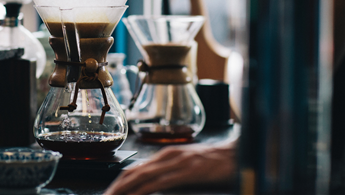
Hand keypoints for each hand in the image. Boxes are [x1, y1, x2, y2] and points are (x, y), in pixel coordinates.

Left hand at [104, 139, 236, 194]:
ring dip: (124, 190)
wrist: (237, 153)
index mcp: (164, 155)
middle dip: (115, 187)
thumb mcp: (186, 166)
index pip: (134, 169)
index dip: (118, 182)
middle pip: (132, 172)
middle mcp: (166, 156)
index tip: (108, 193)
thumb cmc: (214, 163)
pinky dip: (143, 190)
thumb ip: (169, 173)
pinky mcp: (186, 171)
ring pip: (141, 177)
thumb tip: (152, 185)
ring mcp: (175, 162)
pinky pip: (159, 182)